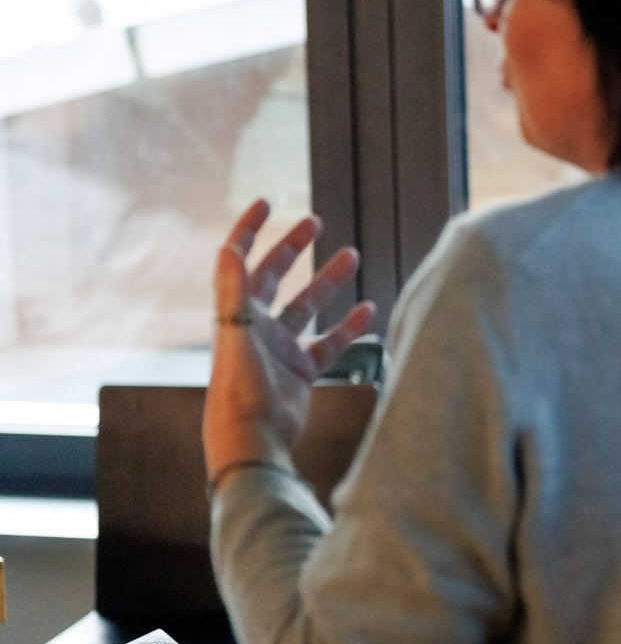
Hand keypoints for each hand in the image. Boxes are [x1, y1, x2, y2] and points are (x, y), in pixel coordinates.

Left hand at [204, 200, 375, 479]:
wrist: (252, 440)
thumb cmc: (239, 389)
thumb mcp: (237, 334)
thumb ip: (233, 292)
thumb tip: (229, 249)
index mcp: (237, 312)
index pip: (238, 259)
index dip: (249, 229)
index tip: (268, 203)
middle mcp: (256, 326)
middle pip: (274, 276)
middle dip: (292, 247)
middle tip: (314, 222)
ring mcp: (279, 348)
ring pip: (307, 306)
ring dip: (327, 281)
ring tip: (352, 256)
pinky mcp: (299, 371)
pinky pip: (328, 343)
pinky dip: (348, 326)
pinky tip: (368, 310)